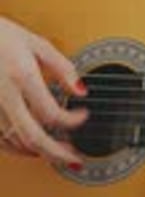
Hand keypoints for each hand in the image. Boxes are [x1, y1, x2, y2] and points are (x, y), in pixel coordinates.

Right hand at [0, 16, 87, 167]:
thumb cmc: (2, 36)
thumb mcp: (36, 43)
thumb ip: (62, 67)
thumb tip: (81, 89)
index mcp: (22, 77)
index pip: (51, 113)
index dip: (72, 120)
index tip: (83, 115)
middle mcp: (5, 97)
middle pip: (33, 138)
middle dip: (58, 154)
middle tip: (76, 159)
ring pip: (16, 143)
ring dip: (40, 153)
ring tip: (59, 153)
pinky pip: (2, 140)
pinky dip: (19, 148)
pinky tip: (32, 147)